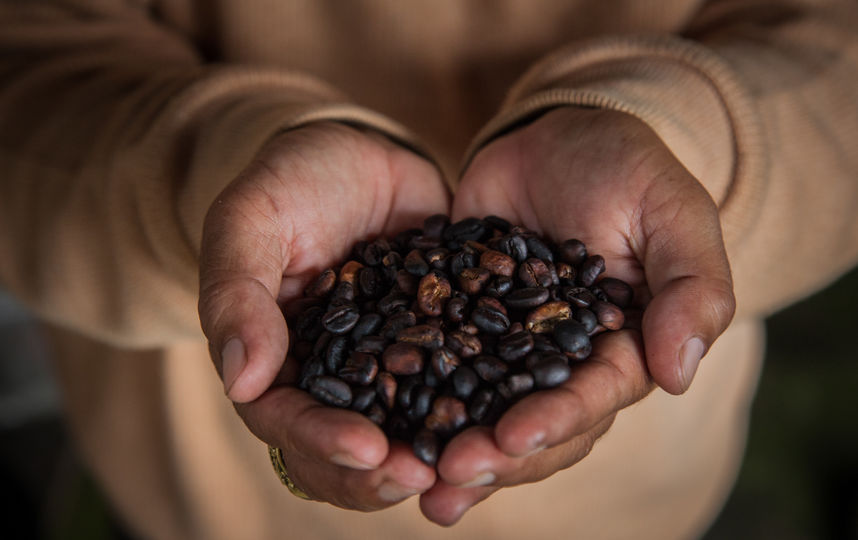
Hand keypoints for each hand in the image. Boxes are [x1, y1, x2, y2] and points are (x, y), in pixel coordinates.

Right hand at [198, 122, 448, 508]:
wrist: (359, 151)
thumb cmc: (290, 182)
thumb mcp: (251, 222)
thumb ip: (238, 296)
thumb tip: (243, 383)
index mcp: (274, 361)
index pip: (285, 420)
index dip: (321, 442)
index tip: (368, 451)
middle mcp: (333, 377)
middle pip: (345, 449)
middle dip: (380, 473)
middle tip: (425, 476)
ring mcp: (388, 365)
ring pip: (403, 432)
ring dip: (432, 453)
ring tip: (471, 461)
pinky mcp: (437, 343)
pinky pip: (457, 384)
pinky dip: (480, 405)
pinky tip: (514, 411)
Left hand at [419, 107, 735, 523]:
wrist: (558, 135)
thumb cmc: (627, 168)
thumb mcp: (673, 213)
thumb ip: (691, 288)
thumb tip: (679, 374)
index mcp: (621, 349)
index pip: (593, 397)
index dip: (555, 421)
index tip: (513, 436)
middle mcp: (562, 362)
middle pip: (534, 423)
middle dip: (496, 453)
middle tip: (450, 472)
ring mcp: (508, 347)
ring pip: (483, 410)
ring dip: (453, 446)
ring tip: (414, 479)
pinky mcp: (461, 323)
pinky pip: (438, 365)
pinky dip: (414, 396)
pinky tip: (380, 426)